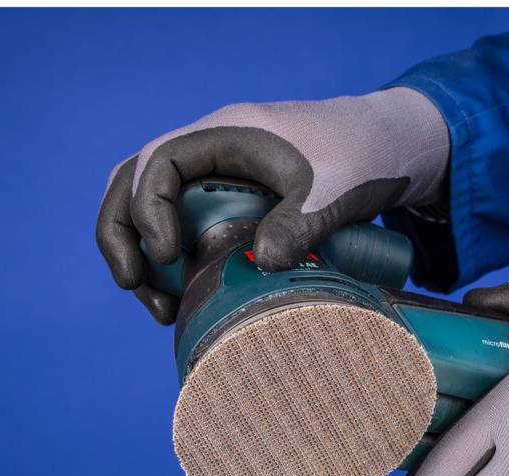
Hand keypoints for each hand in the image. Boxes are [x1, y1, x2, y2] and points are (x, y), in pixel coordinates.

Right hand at [96, 88, 448, 323]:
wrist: (385, 147)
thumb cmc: (359, 156)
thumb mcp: (334, 188)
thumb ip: (299, 222)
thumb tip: (260, 263)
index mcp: (227, 133)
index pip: (159, 161)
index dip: (149, 208)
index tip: (170, 255)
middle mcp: (210, 149)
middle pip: (134, 182)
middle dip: (123, 234)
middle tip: (134, 286)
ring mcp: (216, 173)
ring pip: (152, 205)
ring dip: (141, 252)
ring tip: (159, 308)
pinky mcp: (228, 200)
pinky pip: (181, 223)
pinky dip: (171, 259)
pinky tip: (183, 298)